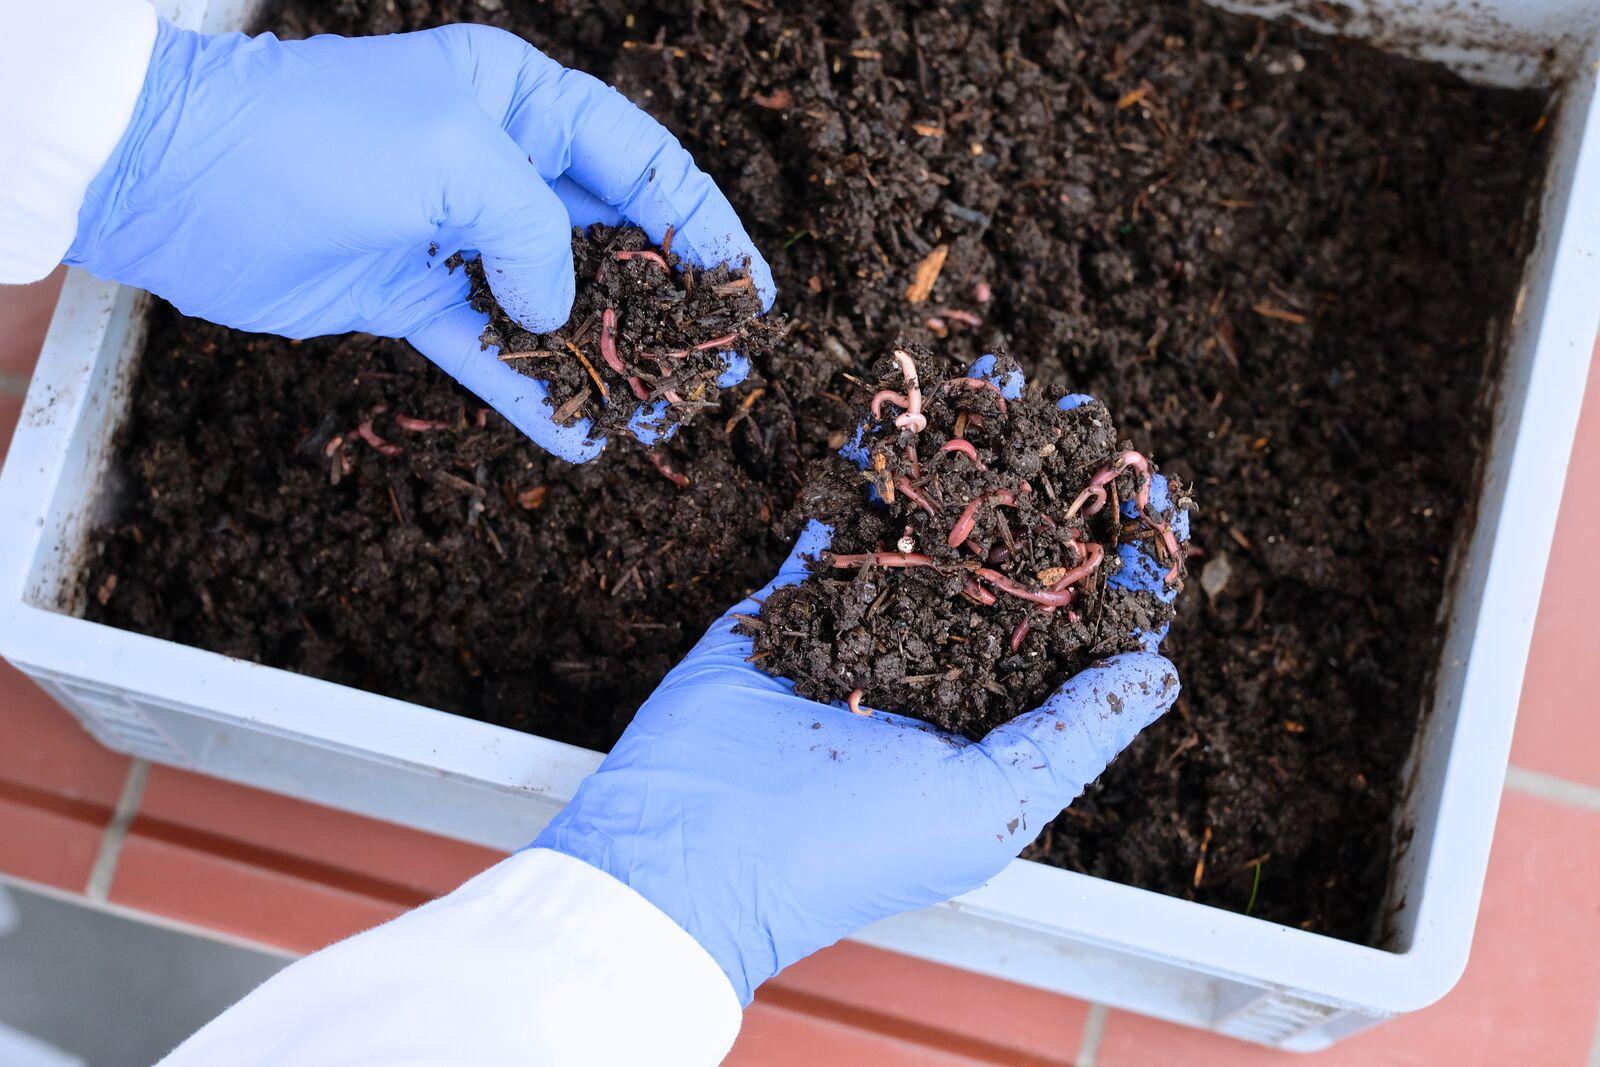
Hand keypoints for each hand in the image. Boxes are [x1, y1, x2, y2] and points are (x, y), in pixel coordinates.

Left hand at [66, 21, 772, 461]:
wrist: (176, 178)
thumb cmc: (320, 134)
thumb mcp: (453, 154)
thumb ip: (535, 231)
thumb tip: (558, 311)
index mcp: (521, 100)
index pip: (640, 162)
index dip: (703, 224)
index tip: (751, 287)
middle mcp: (499, 165)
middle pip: (610, 240)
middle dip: (669, 304)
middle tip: (723, 364)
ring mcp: (457, 236)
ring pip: (558, 305)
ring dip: (610, 361)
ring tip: (666, 416)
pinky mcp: (414, 298)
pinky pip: (490, 352)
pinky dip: (532, 394)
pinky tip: (579, 444)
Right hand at [535, 365, 1186, 1002]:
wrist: (696, 846)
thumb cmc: (853, 848)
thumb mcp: (989, 805)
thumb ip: (1075, 734)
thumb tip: (1161, 671)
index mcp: (992, 721)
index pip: (1076, 634)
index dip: (1118, 571)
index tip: (1157, 506)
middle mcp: (934, 667)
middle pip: (1009, 564)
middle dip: (1050, 493)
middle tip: (1086, 419)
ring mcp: (863, 626)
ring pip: (928, 530)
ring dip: (966, 461)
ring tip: (1009, 387)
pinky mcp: (795, 598)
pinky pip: (838, 520)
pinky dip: (866, 467)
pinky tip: (904, 410)